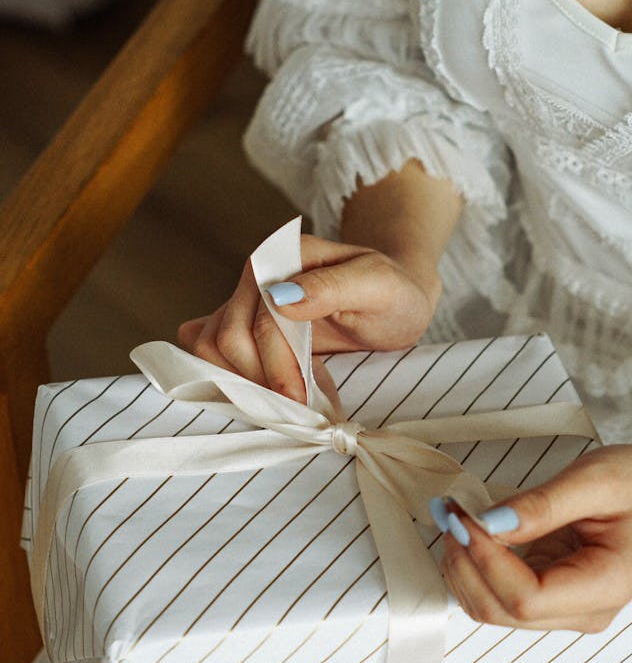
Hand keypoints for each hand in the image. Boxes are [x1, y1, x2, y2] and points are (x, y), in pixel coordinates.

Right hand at [177, 234, 440, 403]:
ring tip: (284, 399)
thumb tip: (281, 297)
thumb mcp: (379, 286)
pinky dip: (226, 377)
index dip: (277, 366)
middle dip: (260, 379)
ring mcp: (244, 301)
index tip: (302, 399)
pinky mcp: (243, 325)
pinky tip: (261, 390)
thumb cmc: (392, 293)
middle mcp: (256, 275)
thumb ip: (334, 286)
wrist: (393, 301)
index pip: (260, 319)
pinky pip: (207, 350)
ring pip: (209, 347)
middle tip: (298, 406)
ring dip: (240, 382)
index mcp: (284, 256)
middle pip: (227, 338)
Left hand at [438, 443, 631, 632]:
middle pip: (500, 611)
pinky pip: (498, 594)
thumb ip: (543, 505)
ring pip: (491, 608)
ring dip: (462, 565)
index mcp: (605, 587)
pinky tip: (470, 529)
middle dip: (464, 563)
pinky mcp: (551, 597)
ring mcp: (566, 610)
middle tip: (450, 510)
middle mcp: (584, 612)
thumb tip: (488, 523)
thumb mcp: (598, 479)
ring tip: (457, 515)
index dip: (485, 561)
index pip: (524, 599)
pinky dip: (474, 564)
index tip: (464, 517)